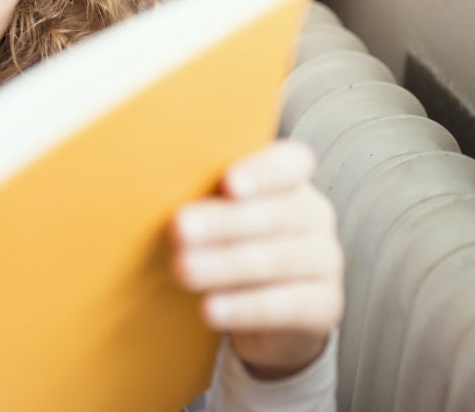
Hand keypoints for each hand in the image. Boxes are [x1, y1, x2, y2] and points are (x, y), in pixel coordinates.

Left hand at [171, 140, 343, 378]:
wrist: (263, 310)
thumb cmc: (231, 245)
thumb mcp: (219, 215)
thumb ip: (202, 196)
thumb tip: (148, 186)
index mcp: (290, 182)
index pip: (291, 163)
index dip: (263, 171)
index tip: (228, 183)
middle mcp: (315, 215)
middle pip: (278, 213)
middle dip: (225, 222)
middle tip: (180, 229)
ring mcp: (325, 260)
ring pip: (280, 259)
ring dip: (227, 265)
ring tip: (184, 270)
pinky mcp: (325, 305)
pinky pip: (288, 305)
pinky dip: (246, 308)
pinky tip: (211, 308)